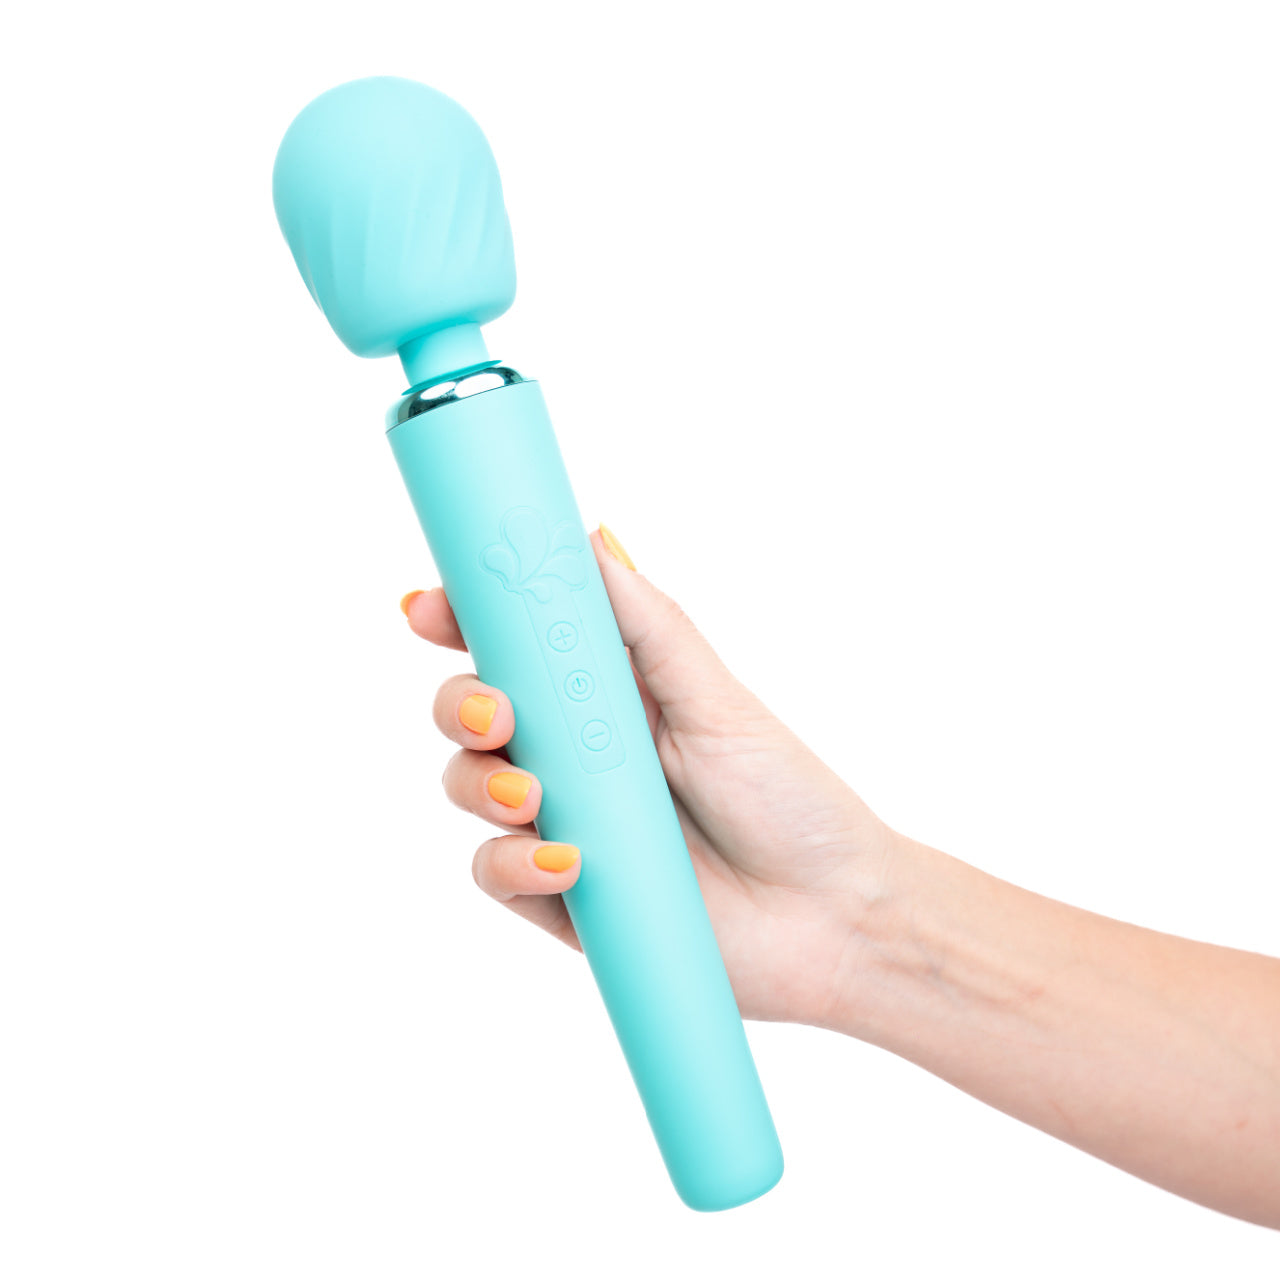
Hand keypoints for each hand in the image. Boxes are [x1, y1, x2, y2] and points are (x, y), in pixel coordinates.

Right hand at [401, 526, 891, 1027]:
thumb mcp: (719, 701)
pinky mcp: (563, 896)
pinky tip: (566, 861)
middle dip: (458, 704)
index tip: (430, 609)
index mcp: (609, 696)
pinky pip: (497, 874)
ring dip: (478, 784)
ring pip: (469, 790)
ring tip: (532, 795)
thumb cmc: (789, 801)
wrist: (833, 918)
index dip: (460, 624)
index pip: (514, 649)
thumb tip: (590, 538)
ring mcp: (565, 825)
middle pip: (472, 715)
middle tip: (494, 712)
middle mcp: (577, 756)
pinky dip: (513, 863)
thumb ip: (650, 626)